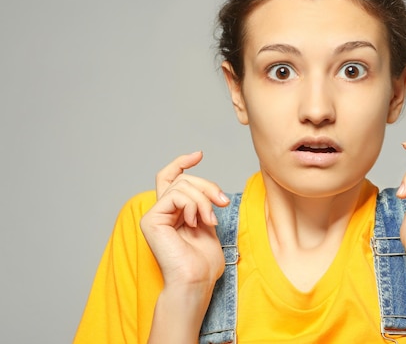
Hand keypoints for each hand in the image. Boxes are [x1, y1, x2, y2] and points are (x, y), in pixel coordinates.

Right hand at [140, 152, 229, 290]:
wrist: (196, 280)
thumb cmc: (203, 262)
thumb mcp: (208, 224)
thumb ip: (203, 204)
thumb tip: (210, 189)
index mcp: (174, 212)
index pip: (171, 178)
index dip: (182, 162)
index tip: (199, 155)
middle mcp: (161, 211)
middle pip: (182, 179)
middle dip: (207, 185)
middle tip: (223, 201)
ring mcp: (155, 215)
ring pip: (181, 185)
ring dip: (203, 199)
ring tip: (210, 220)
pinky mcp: (151, 220)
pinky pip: (175, 195)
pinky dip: (192, 205)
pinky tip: (195, 222)